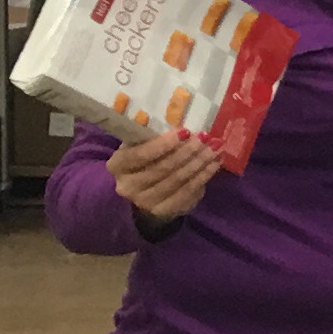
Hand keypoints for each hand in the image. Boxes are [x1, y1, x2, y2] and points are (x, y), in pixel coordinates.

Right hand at [106, 130, 220, 227]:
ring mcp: (144, 201)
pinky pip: (187, 193)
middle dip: (187, 151)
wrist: (144, 190)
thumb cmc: (145, 158)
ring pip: (177, 180)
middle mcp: (127, 186)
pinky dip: (203, 176)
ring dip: (199, 162)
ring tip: (215, 148)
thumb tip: (183, 123)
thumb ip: (154, 135)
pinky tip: (215, 163)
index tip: (186, 131)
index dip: (163, 144)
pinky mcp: (163, 211)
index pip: (139, 154)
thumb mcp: (142, 144)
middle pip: (162, 168)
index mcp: (117, 165)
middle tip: (206, 138)